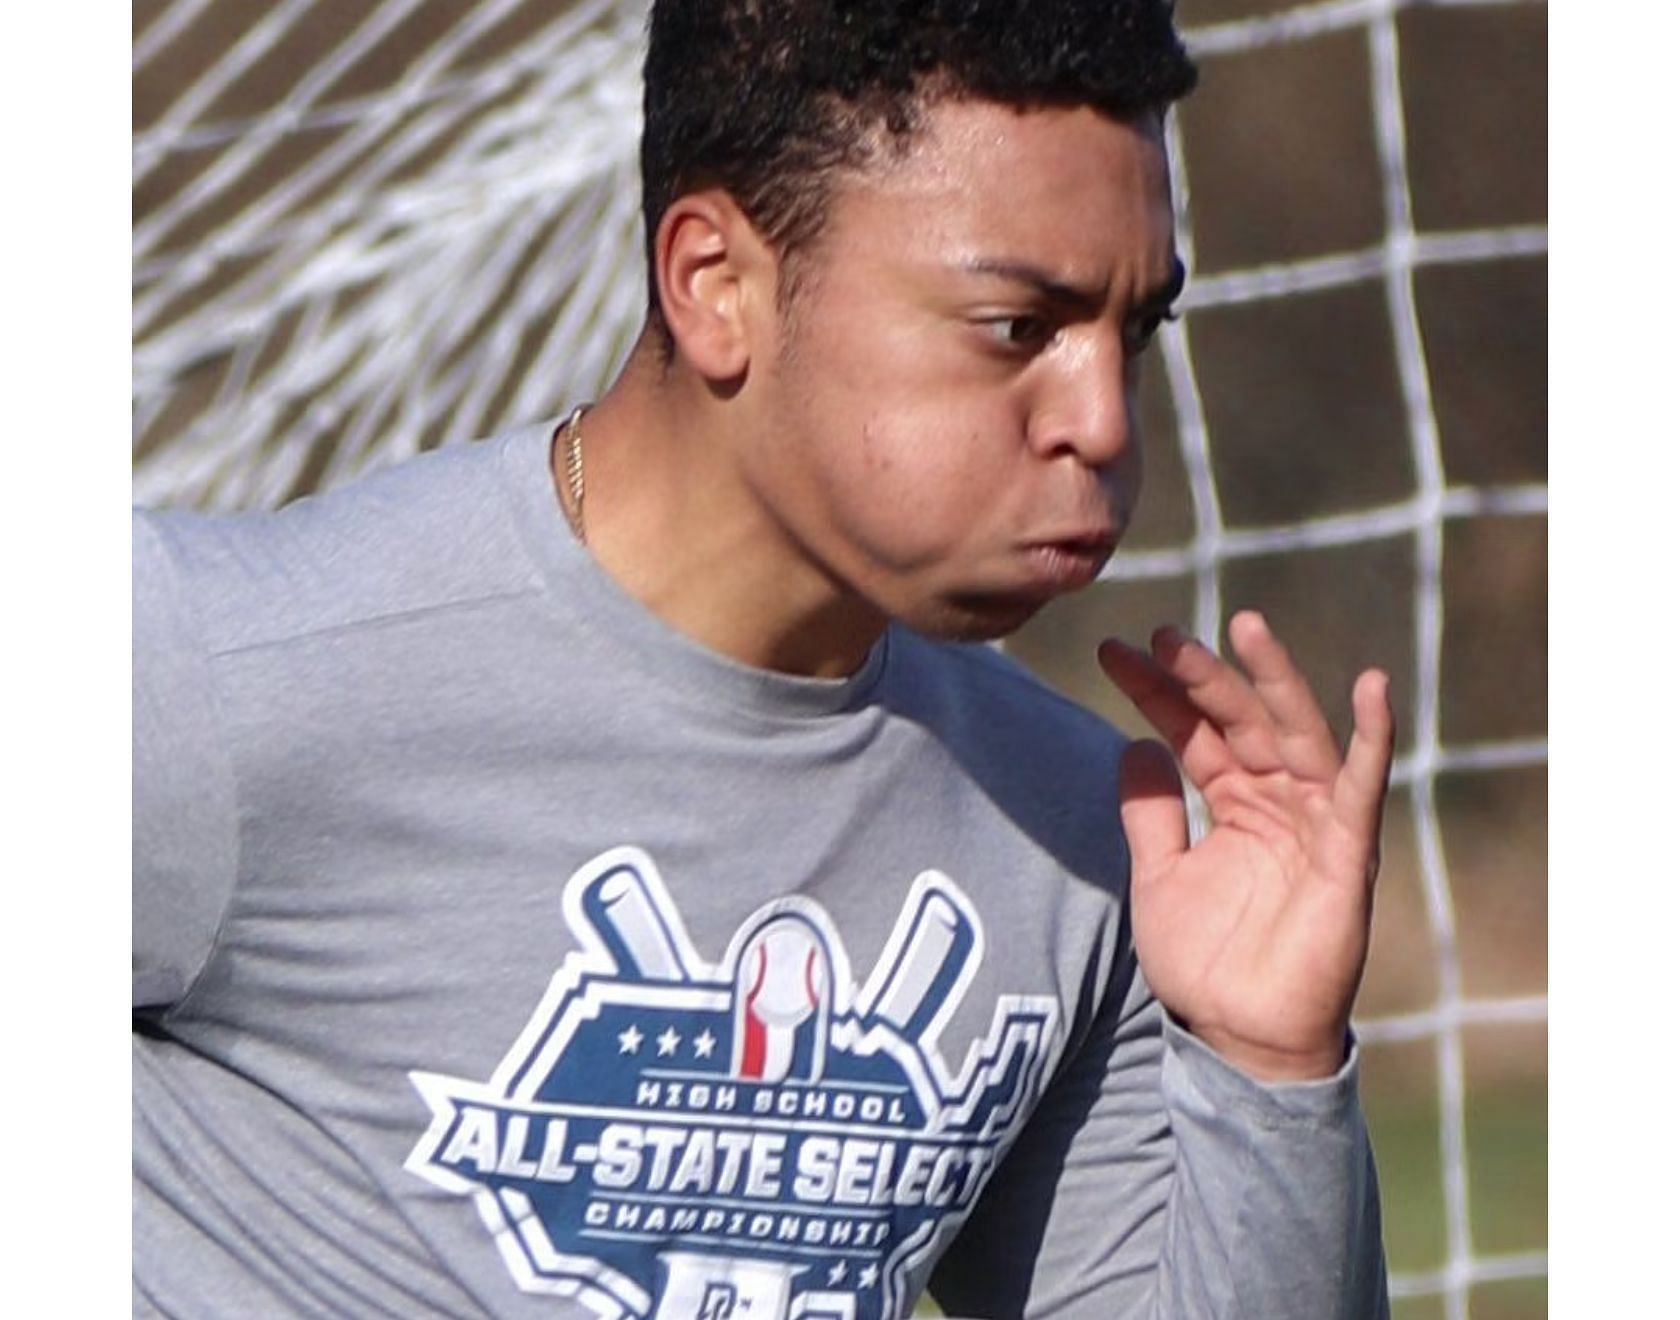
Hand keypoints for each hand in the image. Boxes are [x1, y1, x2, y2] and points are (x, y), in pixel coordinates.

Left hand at [1097, 611, 1394, 1081]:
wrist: (1240, 1038)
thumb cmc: (1207, 964)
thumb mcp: (1159, 878)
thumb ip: (1149, 815)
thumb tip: (1133, 745)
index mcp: (1234, 803)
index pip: (1194, 732)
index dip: (1156, 692)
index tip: (1113, 652)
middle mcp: (1276, 802)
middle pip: (1240, 721)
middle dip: (1202, 676)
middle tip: (1161, 633)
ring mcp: (1314, 823)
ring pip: (1296, 735)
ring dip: (1274, 680)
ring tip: (1246, 627)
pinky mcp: (1348, 854)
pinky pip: (1362, 789)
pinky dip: (1372, 738)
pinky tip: (1372, 687)